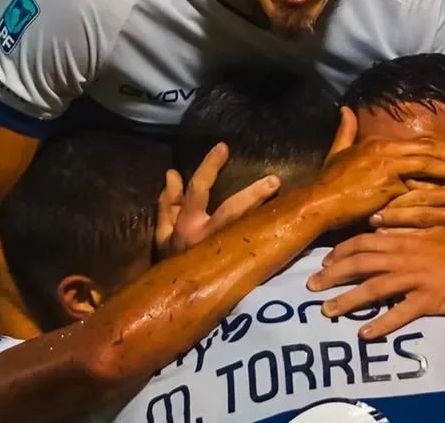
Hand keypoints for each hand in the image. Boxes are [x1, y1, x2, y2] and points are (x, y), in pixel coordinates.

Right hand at [155, 143, 280, 258]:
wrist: (176, 297)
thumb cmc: (173, 260)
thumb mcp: (163, 232)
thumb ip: (168, 203)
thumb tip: (172, 174)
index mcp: (187, 225)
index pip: (198, 189)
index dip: (209, 167)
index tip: (223, 147)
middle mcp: (207, 236)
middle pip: (232, 211)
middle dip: (252, 195)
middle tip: (274, 181)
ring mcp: (224, 251)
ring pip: (247, 227)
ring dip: (264, 210)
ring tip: (281, 195)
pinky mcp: (238, 263)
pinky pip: (254, 243)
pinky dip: (267, 230)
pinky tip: (281, 221)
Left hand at [307, 227, 444, 338]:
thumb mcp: (436, 232)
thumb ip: (407, 230)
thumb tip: (379, 228)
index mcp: (407, 240)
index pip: (365, 242)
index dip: (341, 251)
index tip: (325, 261)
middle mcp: (407, 258)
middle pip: (361, 264)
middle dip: (333, 275)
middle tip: (311, 286)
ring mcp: (417, 280)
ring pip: (373, 289)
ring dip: (347, 300)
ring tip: (327, 311)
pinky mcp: (429, 301)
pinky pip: (400, 314)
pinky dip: (381, 324)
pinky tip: (364, 333)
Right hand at [313, 134, 444, 228]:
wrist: (319, 202)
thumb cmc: (329, 181)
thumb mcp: (337, 152)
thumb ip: (345, 130)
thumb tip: (345, 110)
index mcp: (378, 143)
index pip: (418, 143)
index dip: (439, 149)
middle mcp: (386, 151)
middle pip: (428, 150)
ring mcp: (388, 169)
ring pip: (428, 165)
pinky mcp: (389, 188)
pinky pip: (418, 189)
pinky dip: (435, 193)